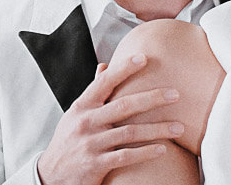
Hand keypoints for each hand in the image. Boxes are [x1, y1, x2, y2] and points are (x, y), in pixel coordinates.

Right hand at [37, 54, 184, 184]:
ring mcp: (91, 144)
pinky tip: (163, 149)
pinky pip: (125, 156)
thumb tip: (105, 66)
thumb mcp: (76, 114)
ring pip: (130, 132)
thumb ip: (93, 91)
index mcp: (82, 107)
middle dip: (153, 98)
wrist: (50, 176)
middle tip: (176, 94)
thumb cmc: (69, 140)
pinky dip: (146, 152)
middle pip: (124, 106)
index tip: (144, 57)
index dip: (123, 69)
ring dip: (158, 129)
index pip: (104, 82)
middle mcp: (86, 123)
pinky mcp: (95, 165)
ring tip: (180, 127)